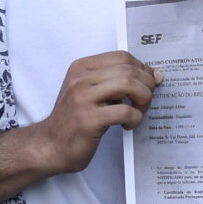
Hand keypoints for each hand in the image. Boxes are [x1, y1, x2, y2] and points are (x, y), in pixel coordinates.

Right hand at [32, 52, 160, 176]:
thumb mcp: (89, 92)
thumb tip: (152, 75)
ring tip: (138, 112)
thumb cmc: (74, 120)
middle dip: (146, 85)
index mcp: (81, 68)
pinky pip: (125, 111)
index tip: (150, 82)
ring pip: (128, 84)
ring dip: (143, 100)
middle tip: (145, 102)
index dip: (142, 68)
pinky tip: (128, 125)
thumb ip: (114, 81)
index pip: (121, 56)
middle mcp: (80, 79)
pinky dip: (135, 118)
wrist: (50, 146)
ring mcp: (82, 98)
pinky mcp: (88, 119)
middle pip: (128, 69)